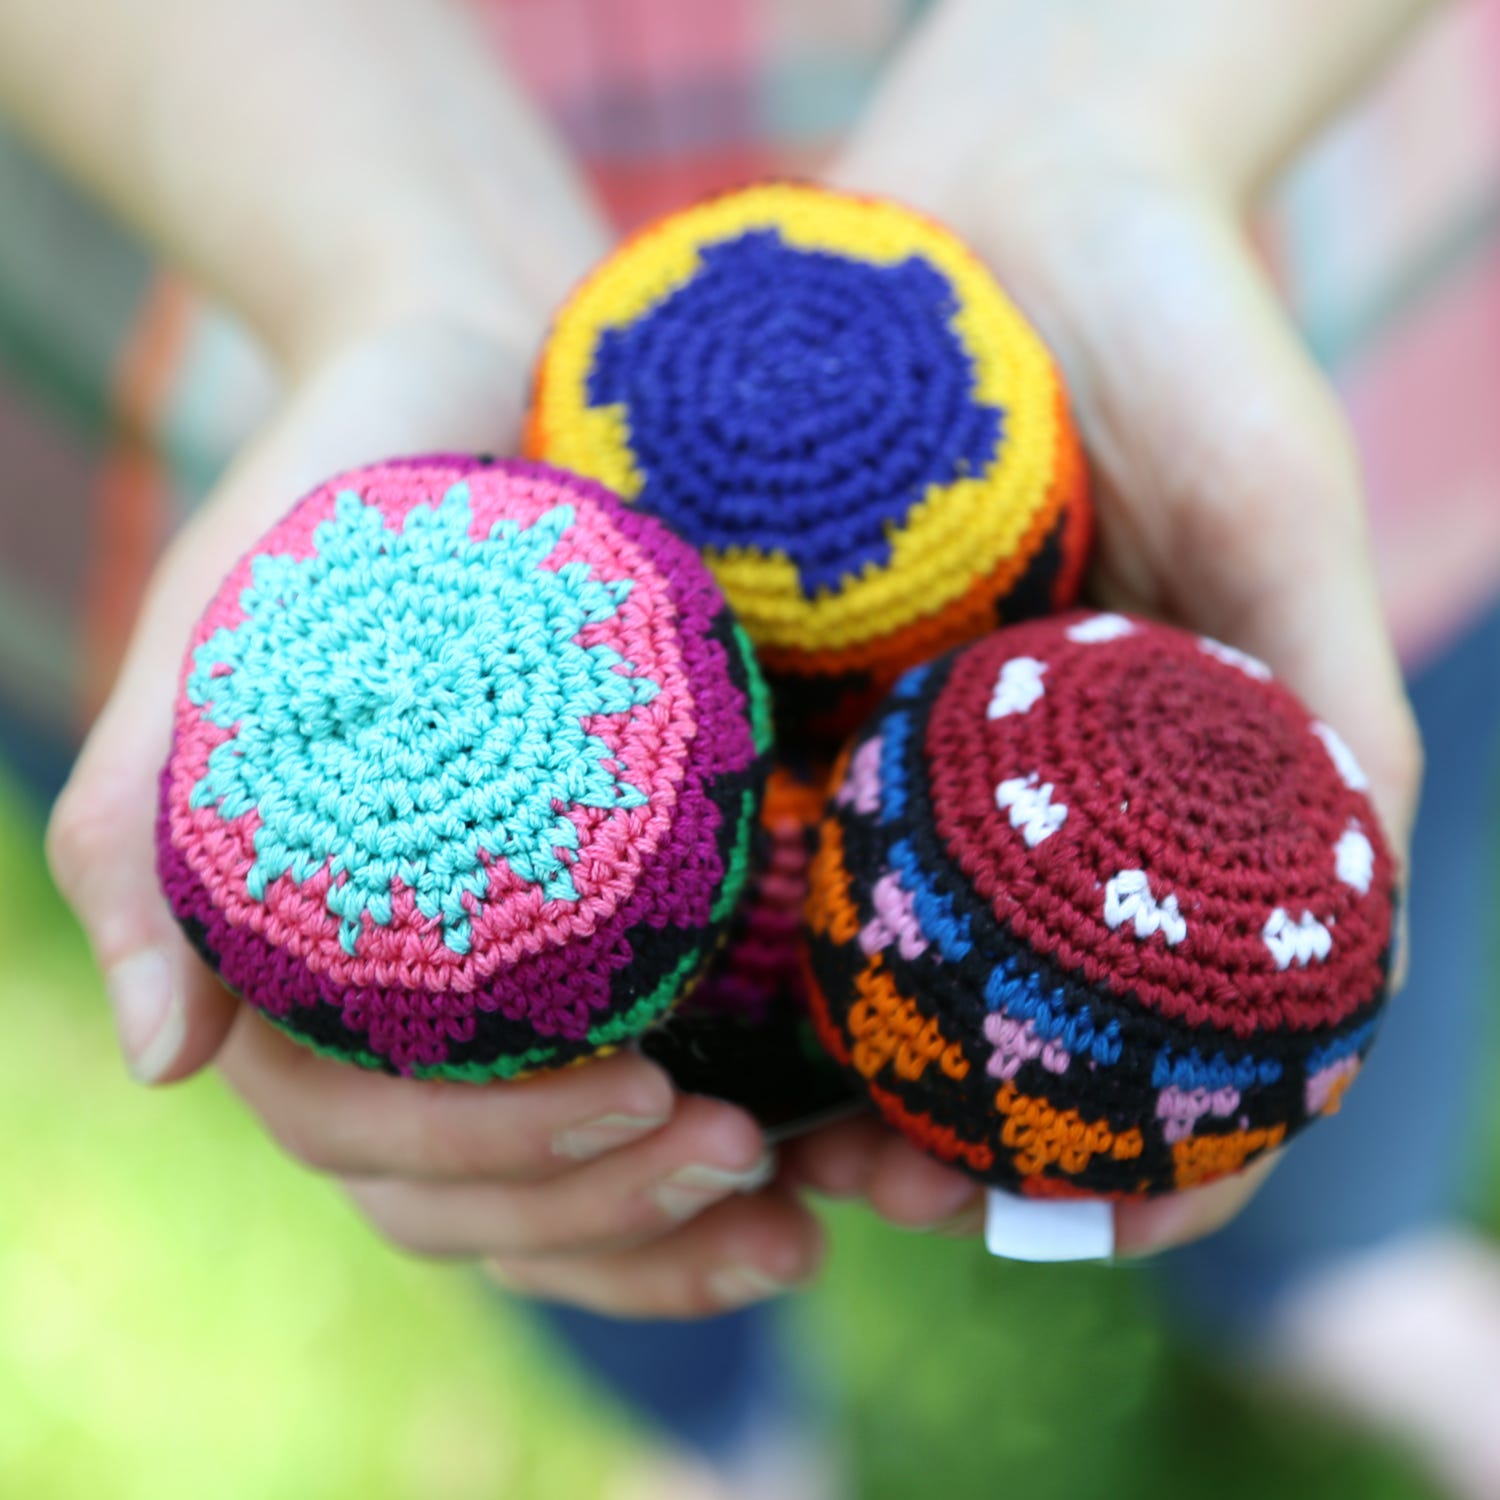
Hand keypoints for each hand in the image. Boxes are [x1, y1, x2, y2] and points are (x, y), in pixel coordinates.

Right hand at [47, 312, 824, 1315]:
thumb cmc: (334, 504)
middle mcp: (417, 998)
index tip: (646, 1102)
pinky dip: (770, 1151)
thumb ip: (138, 837)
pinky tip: (869, 1158)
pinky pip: (685, 1079)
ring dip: (689, 1237)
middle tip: (748, 1167)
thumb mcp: (214, 640)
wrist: (471, 384)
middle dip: (613, 1219)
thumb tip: (165, 1065)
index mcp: (307, 969)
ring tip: (812, 1217)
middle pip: (485, 1197)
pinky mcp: (631, 929)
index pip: (372, 1142)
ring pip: (580, 1180)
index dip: (497, 1169)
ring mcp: (525, 978)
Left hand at [787, 0, 1423, 1254]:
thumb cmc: (1182, 333)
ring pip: (855, 953)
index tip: (1068, 1224)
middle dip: (938, 1136)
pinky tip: (676, 967)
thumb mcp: (1277, 509)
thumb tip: (1373, 940)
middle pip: (985, 1023)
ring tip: (754, 1125)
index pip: (1156, 1028)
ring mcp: (904, 743)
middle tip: (864, 1185)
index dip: (1132, 1155)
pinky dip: (727, 913)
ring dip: (812, 1062)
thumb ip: (1326, 712)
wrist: (1012, 187)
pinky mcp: (798, 675)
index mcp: (1153, 788)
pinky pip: (755, 818)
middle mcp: (1021, 791)